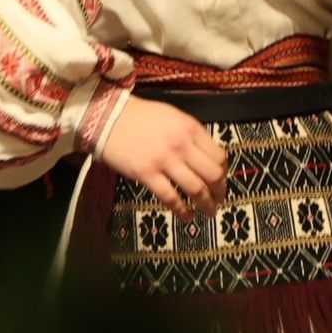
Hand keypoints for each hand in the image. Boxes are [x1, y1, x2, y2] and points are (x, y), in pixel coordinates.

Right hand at [102, 96, 228, 214]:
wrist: (108, 117)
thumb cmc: (141, 116)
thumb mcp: (173, 117)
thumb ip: (191, 135)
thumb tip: (206, 157)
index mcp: (190, 128)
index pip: (219, 156)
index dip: (224, 172)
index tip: (220, 180)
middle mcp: (181, 144)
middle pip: (213, 175)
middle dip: (220, 191)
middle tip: (218, 200)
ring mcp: (164, 160)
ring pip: (196, 189)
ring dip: (207, 204)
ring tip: (209, 212)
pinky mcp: (146, 174)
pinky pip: (171, 197)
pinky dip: (182, 210)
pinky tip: (187, 216)